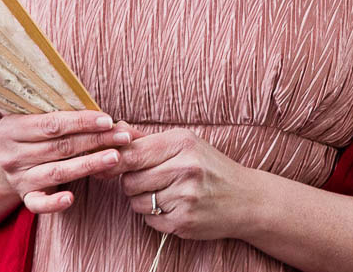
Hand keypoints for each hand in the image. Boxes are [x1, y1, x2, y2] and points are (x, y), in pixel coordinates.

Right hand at [0, 110, 142, 213]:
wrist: (2, 159)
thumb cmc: (28, 130)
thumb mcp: (32, 115)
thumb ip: (57, 112)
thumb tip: (98, 112)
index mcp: (11, 128)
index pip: (52, 124)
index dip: (82, 122)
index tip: (108, 120)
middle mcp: (12, 154)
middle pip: (60, 147)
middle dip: (95, 141)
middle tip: (122, 137)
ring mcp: (18, 178)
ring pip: (57, 172)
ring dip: (89, 165)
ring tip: (115, 158)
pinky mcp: (24, 197)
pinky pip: (38, 204)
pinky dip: (54, 203)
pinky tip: (71, 198)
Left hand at [108, 127, 251, 240]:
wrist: (245, 198)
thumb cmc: (210, 166)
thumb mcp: (184, 144)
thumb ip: (147, 140)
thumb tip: (113, 130)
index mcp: (182, 142)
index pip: (133, 152)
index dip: (115, 159)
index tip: (108, 162)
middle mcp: (185, 168)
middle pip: (130, 180)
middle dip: (131, 181)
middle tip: (146, 179)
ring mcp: (185, 197)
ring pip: (137, 202)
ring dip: (142, 199)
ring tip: (162, 192)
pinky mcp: (184, 222)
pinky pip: (150, 220)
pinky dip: (155, 215)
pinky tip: (172, 206)